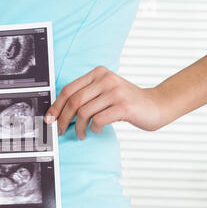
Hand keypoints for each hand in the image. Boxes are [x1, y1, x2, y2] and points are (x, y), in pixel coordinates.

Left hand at [45, 66, 163, 139]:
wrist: (156, 105)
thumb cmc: (126, 102)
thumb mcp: (105, 91)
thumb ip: (87, 96)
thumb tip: (60, 112)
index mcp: (98, 73)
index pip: (69, 89)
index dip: (56, 106)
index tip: (50, 118)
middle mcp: (106, 79)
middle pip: (74, 101)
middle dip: (63, 119)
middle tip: (61, 130)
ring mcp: (116, 92)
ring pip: (84, 112)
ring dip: (79, 128)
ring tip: (82, 134)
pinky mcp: (124, 106)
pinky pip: (98, 120)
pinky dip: (94, 129)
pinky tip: (96, 130)